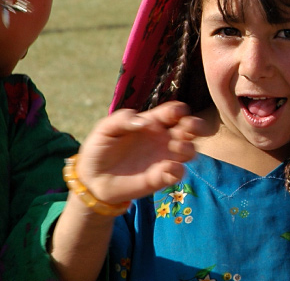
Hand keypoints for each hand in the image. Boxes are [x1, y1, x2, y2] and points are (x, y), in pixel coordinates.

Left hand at [76, 101, 209, 203]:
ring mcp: (164, 158)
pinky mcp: (161, 178)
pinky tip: (165, 169)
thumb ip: (123, 119)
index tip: (175, 114)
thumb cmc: (100, 148)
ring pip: (190, 150)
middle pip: (191, 128)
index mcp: (152, 122)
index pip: (174, 112)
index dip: (179, 110)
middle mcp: (163, 139)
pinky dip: (177, 170)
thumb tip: (145, 121)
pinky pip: (179, 173)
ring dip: (188, 147)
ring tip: (174, 148)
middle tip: (188, 128)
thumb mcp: (105, 128)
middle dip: (196, 125)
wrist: (93, 178)